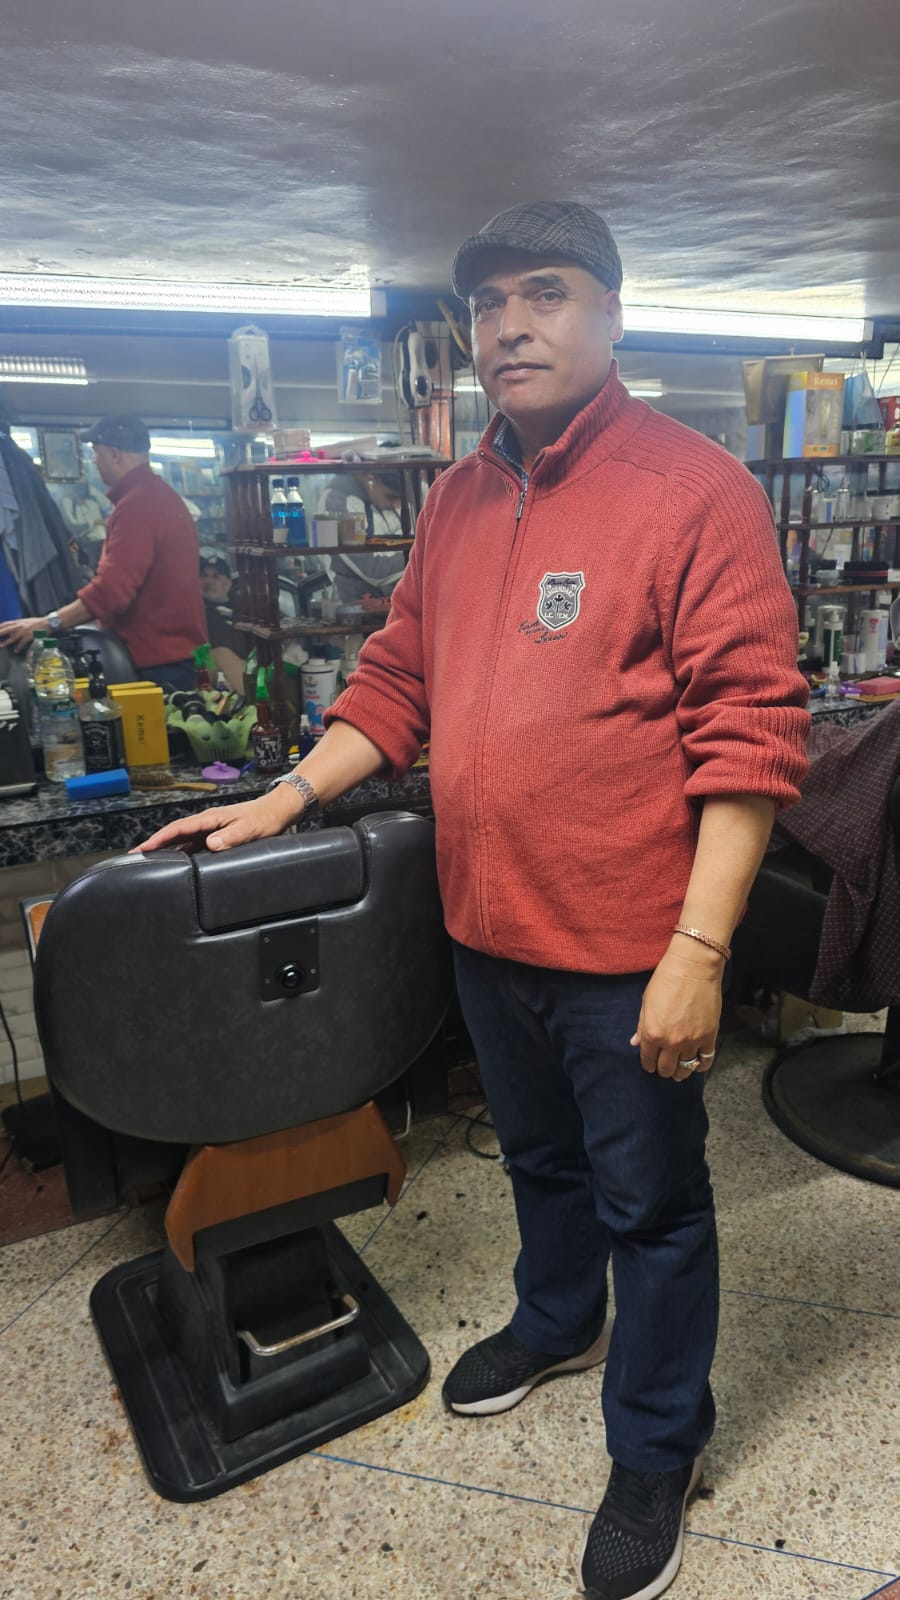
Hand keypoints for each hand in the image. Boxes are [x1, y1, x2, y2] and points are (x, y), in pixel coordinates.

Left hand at [0, 617, 43, 652]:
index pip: (6, 623)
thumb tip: (11, 633)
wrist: (48, 622)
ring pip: (14, 636)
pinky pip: (23, 642)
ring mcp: (25, 631)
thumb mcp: (26, 622)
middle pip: (7, 629)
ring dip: (7, 642)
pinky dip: (19, 647)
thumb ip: (18, 626)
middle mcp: (21, 625)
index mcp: (19, 621)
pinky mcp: (30, 635)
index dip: (0, 626)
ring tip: (1, 646)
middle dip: (0, 632)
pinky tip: (16, 650)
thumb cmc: (38, 623)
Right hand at [132, 788, 303, 854]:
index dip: (159, 839)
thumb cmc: (264, 819)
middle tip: (135, 858)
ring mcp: (211, 829)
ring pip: (183, 840)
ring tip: (150, 862)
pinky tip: (179, 863)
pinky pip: (195, 845)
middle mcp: (207, 823)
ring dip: (167, 850)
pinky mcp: (217, 835)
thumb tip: (210, 844)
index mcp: (210, 819)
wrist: (278, 811)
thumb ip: (231, 836)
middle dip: (155, 845)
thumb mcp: (249, 829)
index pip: (178, 829)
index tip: (142, 849)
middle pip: (175, 834)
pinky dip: (183, 853)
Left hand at [630, 942, 722, 1081]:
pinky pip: (706, 1060)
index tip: (650, 1064)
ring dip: (680, 1072)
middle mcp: (671, 1041)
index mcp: (652, 1033)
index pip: (648, 1060)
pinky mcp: (709, 1036)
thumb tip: (635, 1043)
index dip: (648, 1064)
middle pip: (666, 1069)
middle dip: (663, 1069)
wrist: (693, 967)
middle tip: (664, 1066)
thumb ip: (641, 1026)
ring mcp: (692, 1041)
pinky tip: (696, 1064)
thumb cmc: (666, 980)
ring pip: (685, 1069)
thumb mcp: (646, 1002)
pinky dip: (700, 1066)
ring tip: (679, 1071)